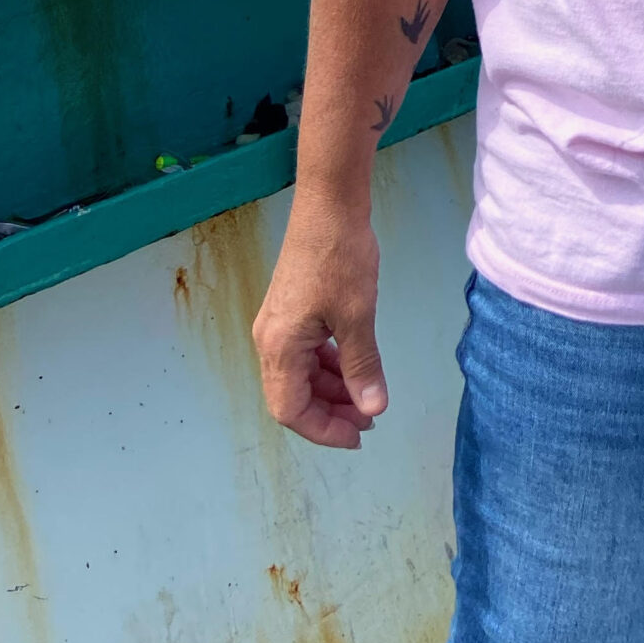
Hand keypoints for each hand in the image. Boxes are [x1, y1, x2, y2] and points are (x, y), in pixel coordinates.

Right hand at [252, 203, 387, 448]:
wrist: (329, 206)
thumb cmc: (341, 259)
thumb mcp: (358, 317)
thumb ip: (363, 366)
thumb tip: (373, 409)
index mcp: (278, 348)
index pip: (291, 410)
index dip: (324, 430)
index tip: (359, 435)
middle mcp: (270, 341)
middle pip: (293, 396)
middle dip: (330, 413)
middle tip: (370, 417)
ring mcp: (278, 326)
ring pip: (301, 376)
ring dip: (332, 390)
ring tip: (367, 395)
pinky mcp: (291, 312)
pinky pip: (306, 354)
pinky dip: (329, 366)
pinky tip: (354, 366)